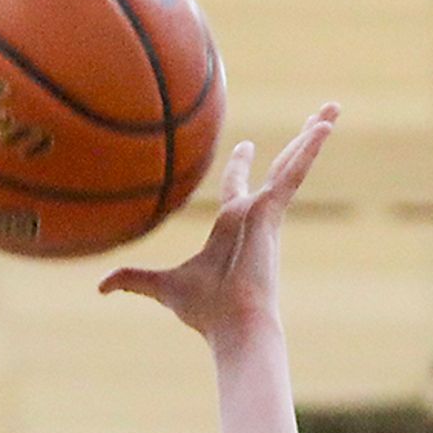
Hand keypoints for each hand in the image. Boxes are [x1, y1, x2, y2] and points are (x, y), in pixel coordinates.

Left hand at [98, 104, 336, 339]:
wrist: (232, 324)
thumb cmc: (204, 311)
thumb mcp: (159, 287)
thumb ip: (132, 280)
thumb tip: (99, 287)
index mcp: (231, 225)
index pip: (237, 188)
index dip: (240, 166)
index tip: (245, 146)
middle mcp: (253, 214)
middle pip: (277, 169)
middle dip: (292, 145)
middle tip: (313, 120)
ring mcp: (266, 212)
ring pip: (292, 163)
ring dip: (312, 135)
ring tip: (333, 108)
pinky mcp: (273, 212)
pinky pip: (294, 173)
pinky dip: (310, 149)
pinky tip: (324, 126)